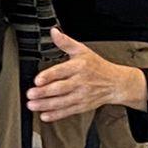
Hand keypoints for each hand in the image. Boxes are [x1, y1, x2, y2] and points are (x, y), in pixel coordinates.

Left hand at [26, 30, 145, 121]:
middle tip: (31, 93)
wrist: (116, 83)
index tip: (37, 80)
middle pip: (60, 88)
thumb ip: (65, 42)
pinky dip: (56, 115)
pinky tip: (45, 115)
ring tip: (32, 105)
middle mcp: (80, 82)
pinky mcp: (82, 106)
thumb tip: (53, 32)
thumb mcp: (82, 50)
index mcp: (79, 67)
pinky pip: (68, 111)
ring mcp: (81, 96)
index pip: (62, 71)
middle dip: (44, 92)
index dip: (49, 76)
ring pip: (62, 101)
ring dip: (46, 104)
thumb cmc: (97, 66)